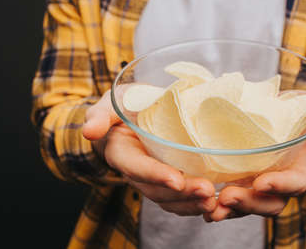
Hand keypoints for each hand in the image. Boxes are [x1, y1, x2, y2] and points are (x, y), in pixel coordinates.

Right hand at [82, 88, 216, 215]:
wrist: (134, 112)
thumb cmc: (124, 105)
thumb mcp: (111, 103)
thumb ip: (100, 115)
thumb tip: (90, 131)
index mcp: (121, 152)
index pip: (136, 167)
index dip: (155, 175)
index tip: (177, 180)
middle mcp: (136, 171)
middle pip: (156, 189)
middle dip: (181, 194)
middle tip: (207, 191)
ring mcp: (152, 178)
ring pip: (169, 199)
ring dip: (191, 203)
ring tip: (214, 202)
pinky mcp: (167, 179)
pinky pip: (178, 198)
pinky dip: (195, 203)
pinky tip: (214, 202)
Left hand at [205, 104, 305, 221]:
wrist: (288, 127)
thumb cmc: (302, 118)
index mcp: (303, 169)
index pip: (296, 183)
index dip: (280, 185)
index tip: (261, 182)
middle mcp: (282, 184)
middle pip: (271, 203)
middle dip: (250, 203)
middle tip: (228, 197)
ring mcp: (262, 188)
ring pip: (249, 207)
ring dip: (230, 210)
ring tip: (211, 209)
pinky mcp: (244, 186)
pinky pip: (233, 203)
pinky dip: (218, 207)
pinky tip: (203, 206)